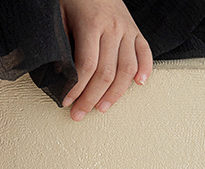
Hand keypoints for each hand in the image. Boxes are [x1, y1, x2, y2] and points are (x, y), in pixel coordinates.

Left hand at [59, 0, 152, 119]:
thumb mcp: (59, 18)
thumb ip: (61, 45)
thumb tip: (60, 76)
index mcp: (93, 25)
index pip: (87, 66)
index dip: (76, 88)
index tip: (66, 102)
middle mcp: (114, 28)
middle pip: (106, 73)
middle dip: (91, 98)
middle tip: (79, 113)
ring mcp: (127, 30)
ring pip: (127, 69)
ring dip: (114, 94)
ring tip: (102, 108)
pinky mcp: (136, 31)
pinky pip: (145, 53)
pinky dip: (145, 70)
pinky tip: (138, 85)